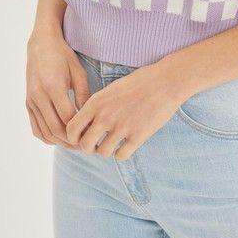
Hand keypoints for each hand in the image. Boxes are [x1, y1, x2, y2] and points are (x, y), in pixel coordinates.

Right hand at [26, 31, 90, 149]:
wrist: (41, 45)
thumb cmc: (63, 56)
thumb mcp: (78, 71)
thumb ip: (84, 94)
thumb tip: (90, 117)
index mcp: (53, 86)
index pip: (67, 118)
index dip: (80, 130)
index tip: (92, 134)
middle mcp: (39, 96)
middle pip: (55, 129)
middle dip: (71, 141)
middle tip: (86, 145)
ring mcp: (31, 101)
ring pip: (45, 132)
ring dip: (60, 142)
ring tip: (76, 144)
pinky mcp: (28, 103)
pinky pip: (36, 128)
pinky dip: (48, 137)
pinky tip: (60, 138)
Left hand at [65, 60, 183, 160]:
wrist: (166, 81)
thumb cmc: (139, 82)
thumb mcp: (112, 89)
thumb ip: (97, 106)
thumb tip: (86, 124)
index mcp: (96, 102)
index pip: (71, 128)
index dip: (74, 137)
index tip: (83, 136)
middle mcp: (105, 116)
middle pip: (85, 146)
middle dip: (90, 147)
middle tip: (98, 143)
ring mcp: (122, 127)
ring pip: (102, 153)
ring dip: (107, 150)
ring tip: (115, 142)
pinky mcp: (138, 136)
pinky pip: (121, 156)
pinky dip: (122, 153)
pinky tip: (128, 143)